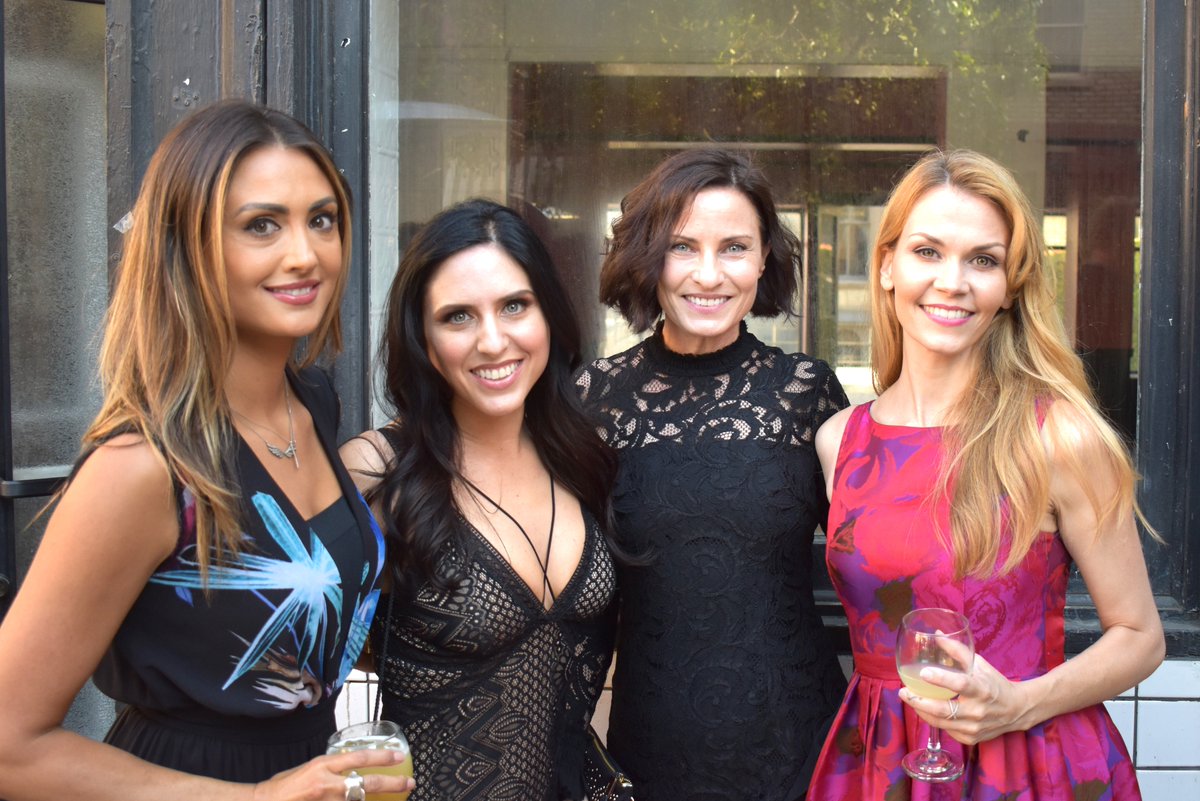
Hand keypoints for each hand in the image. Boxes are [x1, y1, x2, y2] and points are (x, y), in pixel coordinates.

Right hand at [253, 749, 413, 800]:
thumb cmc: (283, 787)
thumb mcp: (308, 769)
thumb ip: (330, 768)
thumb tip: (348, 768)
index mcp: (322, 765)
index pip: (358, 758)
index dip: (381, 756)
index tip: (398, 755)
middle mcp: (327, 784)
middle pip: (366, 784)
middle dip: (392, 784)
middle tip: (409, 783)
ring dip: (377, 800)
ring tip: (396, 797)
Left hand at [898, 650, 1032, 745]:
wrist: (1016, 710)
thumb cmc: (994, 683)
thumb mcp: (979, 664)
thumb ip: (957, 650)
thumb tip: (936, 634)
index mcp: (981, 689)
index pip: (960, 684)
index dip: (941, 679)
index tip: (923, 673)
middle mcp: (978, 711)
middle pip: (943, 710)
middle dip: (918, 701)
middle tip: (903, 691)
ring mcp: (974, 728)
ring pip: (940, 722)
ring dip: (921, 710)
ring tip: (908, 698)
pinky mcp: (970, 739)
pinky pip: (945, 729)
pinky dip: (933, 719)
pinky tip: (925, 709)